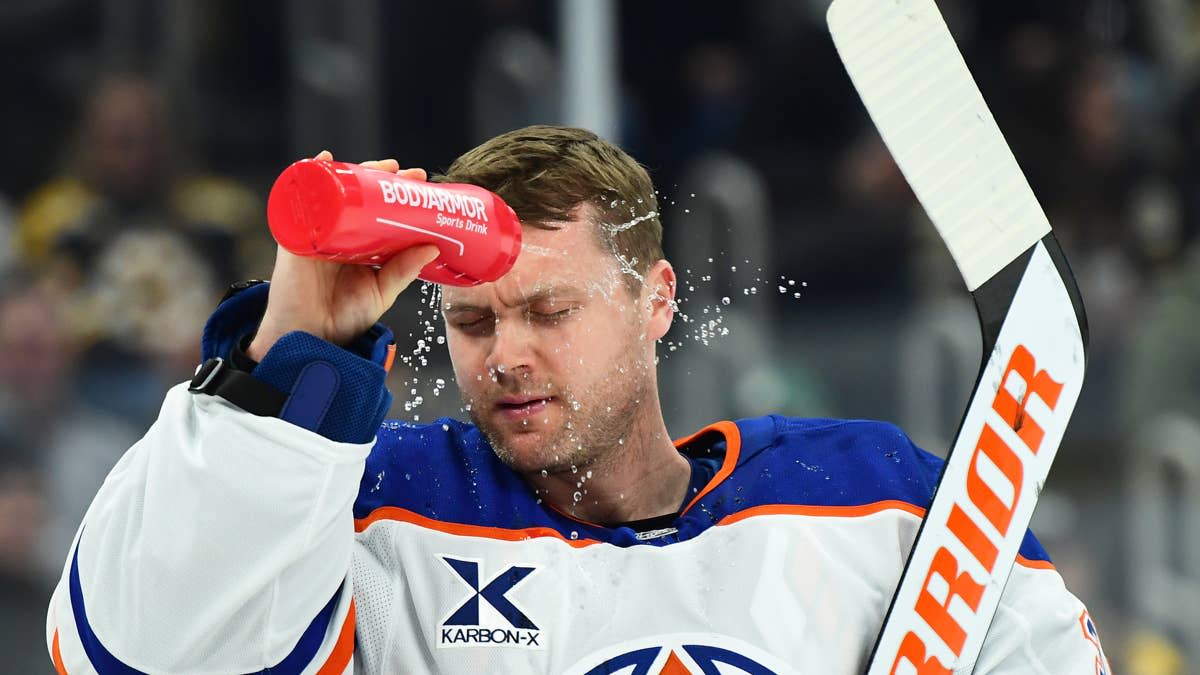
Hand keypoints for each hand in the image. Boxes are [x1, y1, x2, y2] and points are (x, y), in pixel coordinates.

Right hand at [247, 150, 439, 360]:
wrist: (309, 337)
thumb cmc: (344, 318)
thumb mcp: (381, 292)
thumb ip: (403, 271)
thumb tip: (433, 247)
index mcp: (360, 246)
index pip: (379, 212)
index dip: (397, 195)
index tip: (421, 182)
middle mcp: (339, 234)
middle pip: (357, 196)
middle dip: (379, 177)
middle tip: (403, 171)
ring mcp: (318, 231)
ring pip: (334, 192)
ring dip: (353, 172)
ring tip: (376, 165)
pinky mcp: (296, 234)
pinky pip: (300, 200)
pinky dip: (310, 177)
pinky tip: (324, 160)